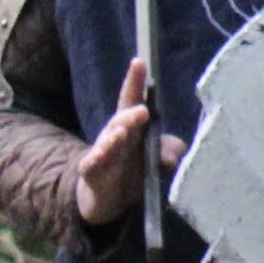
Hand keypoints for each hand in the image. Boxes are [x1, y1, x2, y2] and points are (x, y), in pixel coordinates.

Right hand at [73, 56, 188, 228]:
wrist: (110, 200)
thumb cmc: (136, 172)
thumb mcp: (162, 161)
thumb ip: (171, 152)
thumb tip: (168, 157)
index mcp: (133, 128)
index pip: (133, 101)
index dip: (135, 82)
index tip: (139, 62)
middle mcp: (116, 136)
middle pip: (121, 120)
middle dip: (130, 115)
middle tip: (142, 112)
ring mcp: (102, 153)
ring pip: (107, 142)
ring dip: (114, 138)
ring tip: (122, 133)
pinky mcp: (92, 172)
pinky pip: (91, 164)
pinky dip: (96, 159)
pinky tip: (100, 156)